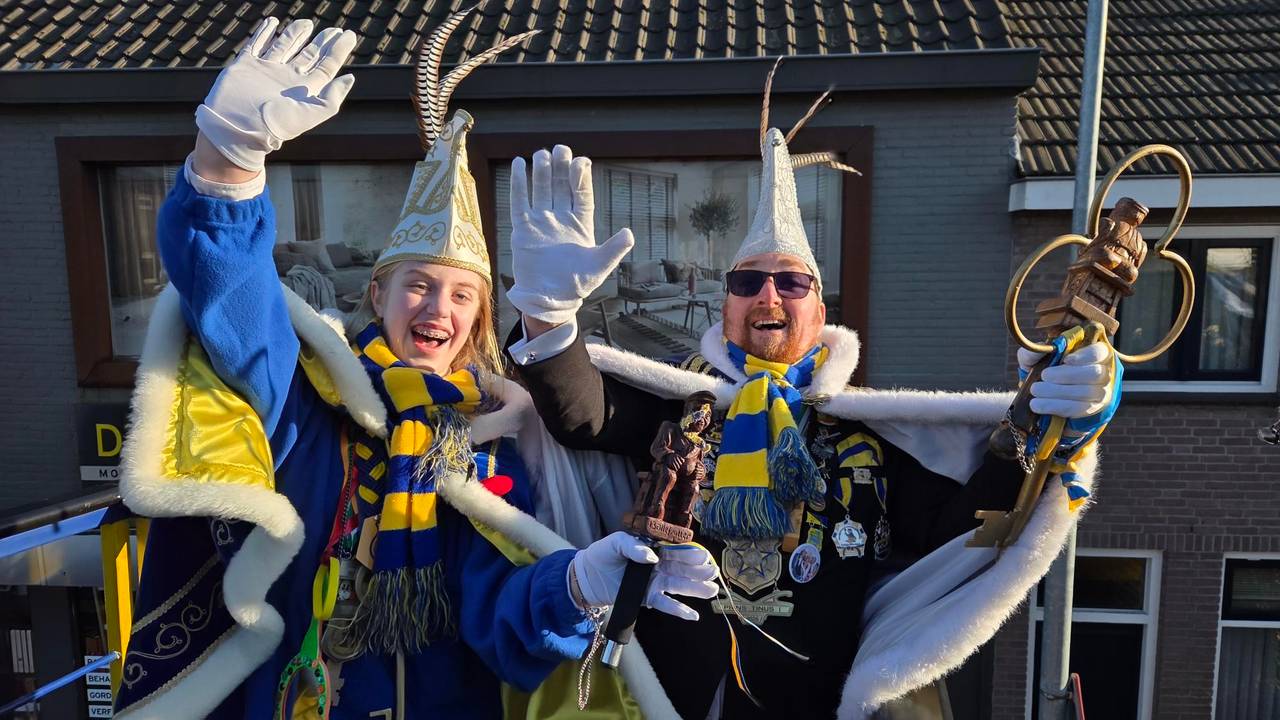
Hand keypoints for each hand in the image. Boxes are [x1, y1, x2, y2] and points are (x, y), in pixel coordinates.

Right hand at [196, 18, 356, 171]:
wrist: (236, 128)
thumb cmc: (273, 126)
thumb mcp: (310, 114)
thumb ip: (331, 98)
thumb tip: (349, 77)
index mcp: (305, 90)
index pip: (327, 65)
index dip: (339, 50)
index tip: (349, 35)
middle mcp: (287, 79)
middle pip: (310, 55)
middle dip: (322, 42)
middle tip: (333, 30)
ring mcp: (267, 70)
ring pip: (285, 46)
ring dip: (296, 34)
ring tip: (307, 23)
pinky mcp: (246, 65)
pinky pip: (256, 44)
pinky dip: (264, 33)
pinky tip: (271, 22)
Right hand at [506, 145, 634, 324]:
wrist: (549, 299)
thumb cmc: (576, 284)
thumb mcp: (599, 266)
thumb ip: (614, 249)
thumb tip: (629, 233)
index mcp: (581, 223)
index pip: (581, 193)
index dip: (581, 177)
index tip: (581, 161)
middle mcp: (561, 218)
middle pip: (560, 185)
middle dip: (560, 167)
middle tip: (561, 149)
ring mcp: (541, 221)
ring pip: (540, 189)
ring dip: (541, 171)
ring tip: (541, 153)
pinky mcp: (523, 229)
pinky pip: (519, 201)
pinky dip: (518, 183)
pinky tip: (518, 164)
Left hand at [570, 532, 717, 620]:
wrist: (588, 575)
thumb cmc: (603, 554)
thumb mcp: (616, 543)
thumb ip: (633, 546)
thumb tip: (651, 557)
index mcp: (654, 549)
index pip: (676, 551)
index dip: (690, 555)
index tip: (703, 557)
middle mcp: (658, 566)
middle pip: (682, 569)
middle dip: (698, 572)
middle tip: (713, 573)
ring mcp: (654, 583)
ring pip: (678, 586)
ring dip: (695, 589)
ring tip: (711, 590)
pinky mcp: (647, 598)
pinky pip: (665, 604)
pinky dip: (679, 610)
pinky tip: (693, 615)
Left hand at [1025, 342, 1116, 418]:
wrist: (1045, 399)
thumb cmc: (1045, 372)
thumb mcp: (1036, 359)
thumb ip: (1035, 353)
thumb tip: (1038, 350)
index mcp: (1096, 354)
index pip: (1100, 352)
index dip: (1085, 356)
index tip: (1066, 360)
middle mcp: (1105, 373)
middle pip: (1094, 373)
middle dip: (1067, 375)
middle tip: (1044, 375)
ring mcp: (1103, 393)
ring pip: (1087, 392)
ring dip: (1058, 391)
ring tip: (1036, 390)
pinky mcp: (1094, 410)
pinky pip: (1079, 409)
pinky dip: (1056, 406)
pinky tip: (1037, 405)